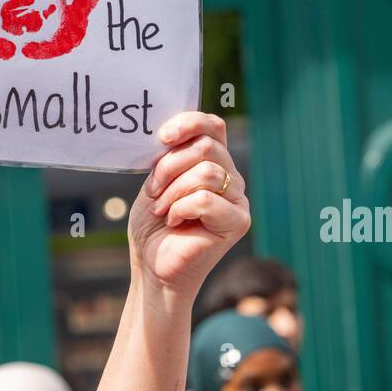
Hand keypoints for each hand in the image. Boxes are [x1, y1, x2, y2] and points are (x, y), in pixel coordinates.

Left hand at [128, 111, 249, 299]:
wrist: (153, 267)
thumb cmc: (153, 226)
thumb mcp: (156, 182)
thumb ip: (169, 157)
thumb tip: (169, 131)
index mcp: (214, 162)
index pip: (213, 126)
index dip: (189, 123)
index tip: (162, 137)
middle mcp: (231, 177)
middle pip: (207, 147)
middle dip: (170, 166)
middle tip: (154, 190)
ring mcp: (238, 200)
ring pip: (206, 172)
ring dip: (172, 191)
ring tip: (162, 209)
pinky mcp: (238, 222)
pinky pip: (205, 199)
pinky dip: (180, 208)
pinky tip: (174, 221)